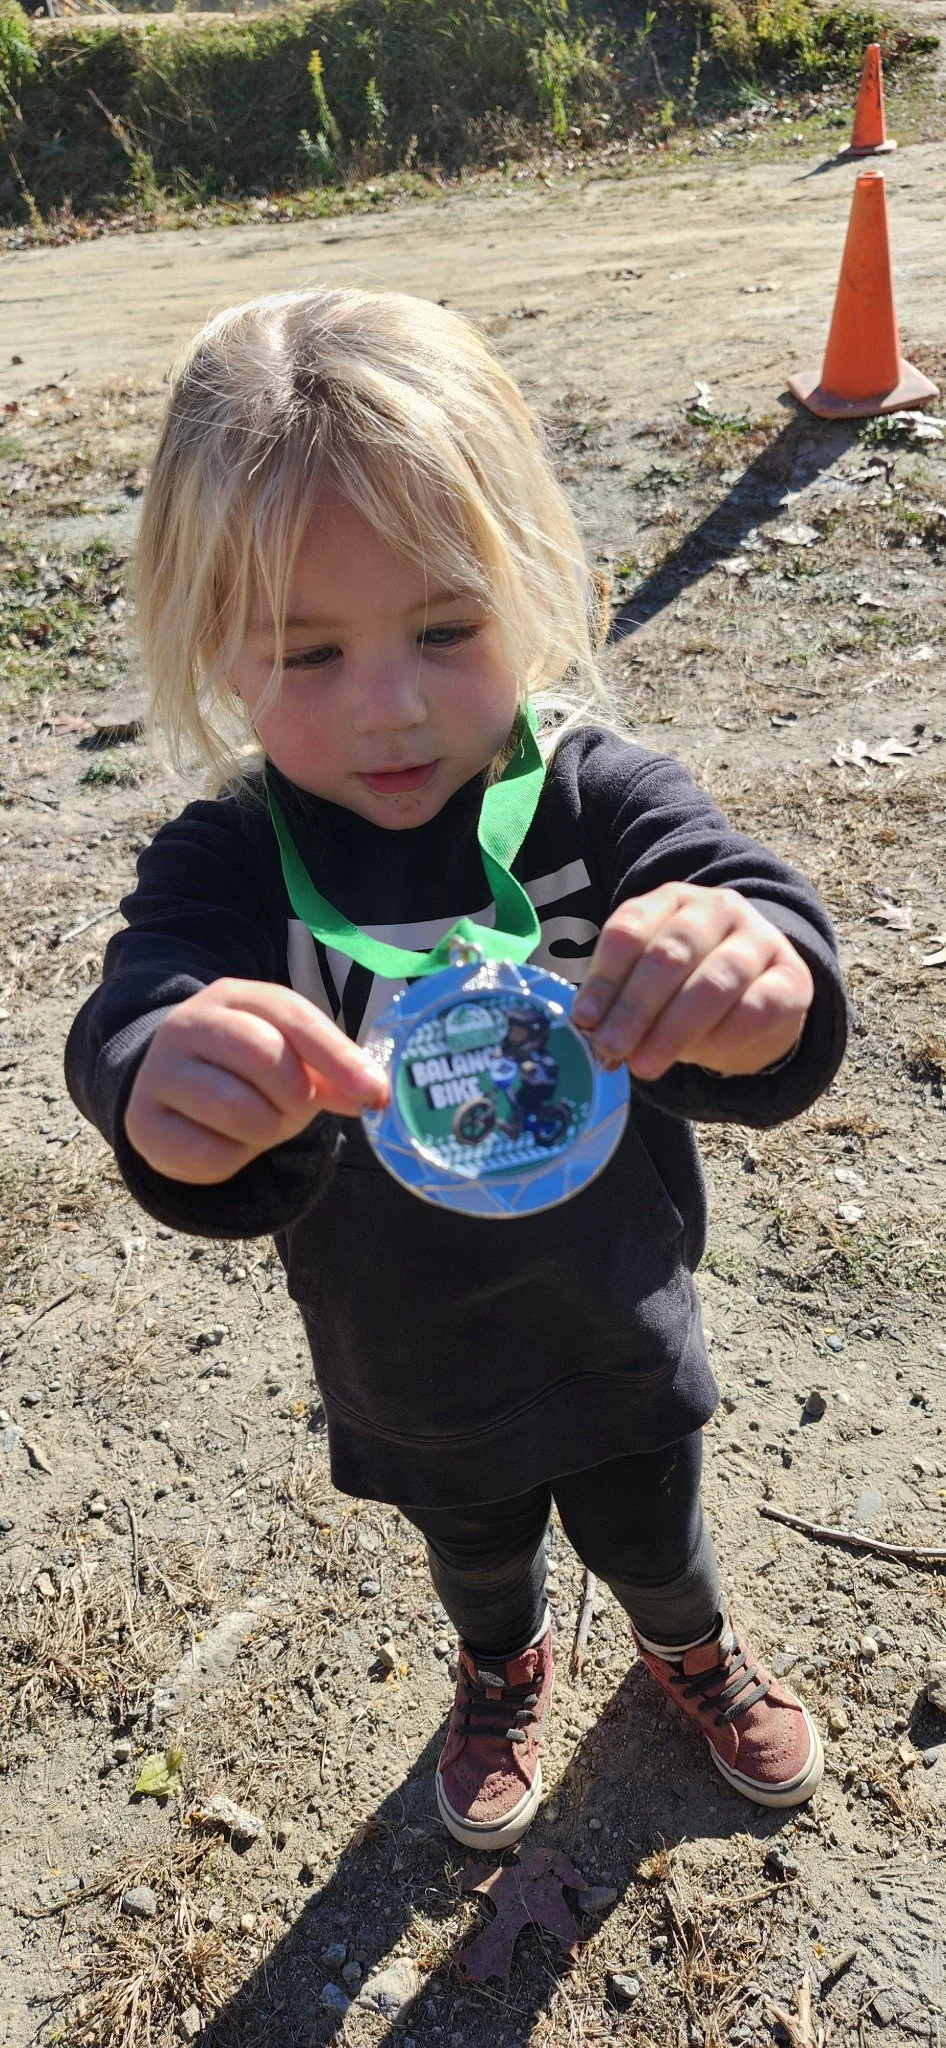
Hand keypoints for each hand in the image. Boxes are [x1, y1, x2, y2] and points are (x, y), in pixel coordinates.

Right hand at [124, 977, 388, 1183]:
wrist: (174, 1088)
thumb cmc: (248, 1070)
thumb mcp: (294, 1058)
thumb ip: (334, 1071)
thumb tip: (375, 1095)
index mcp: (235, 996)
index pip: (294, 1017)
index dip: (339, 1057)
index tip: (376, 1094)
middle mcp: (189, 1023)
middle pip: (266, 1057)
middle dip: (295, 1097)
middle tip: (292, 1108)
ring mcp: (159, 1071)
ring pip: (239, 1111)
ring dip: (265, 1130)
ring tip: (257, 1122)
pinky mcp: (142, 1122)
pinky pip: (208, 1155)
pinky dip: (232, 1160)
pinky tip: (224, 1143)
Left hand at [572, 884, 812, 1080]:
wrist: (761, 996)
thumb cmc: (688, 988)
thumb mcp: (649, 987)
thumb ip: (620, 1001)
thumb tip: (590, 1033)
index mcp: (671, 900)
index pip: (631, 929)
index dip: (605, 978)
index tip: (585, 1020)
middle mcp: (717, 909)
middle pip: (670, 954)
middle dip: (636, 1007)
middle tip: (611, 1049)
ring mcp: (760, 939)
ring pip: (714, 980)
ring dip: (674, 1028)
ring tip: (646, 1065)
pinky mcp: (792, 978)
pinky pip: (757, 1007)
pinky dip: (725, 1035)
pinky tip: (704, 1057)